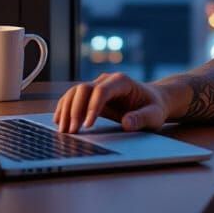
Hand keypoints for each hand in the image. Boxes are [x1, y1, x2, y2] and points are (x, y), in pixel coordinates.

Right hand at [53, 72, 169, 133]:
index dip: (92, 107)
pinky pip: (73, 98)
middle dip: (75, 109)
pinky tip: (59, 121)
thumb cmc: (154, 107)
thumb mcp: (154, 115)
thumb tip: (127, 123)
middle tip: (71, 131)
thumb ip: (142, 118)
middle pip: (83, 88)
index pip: (102, 90)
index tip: (87, 126)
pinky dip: (65, 108)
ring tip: (63, 130)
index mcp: (122, 81)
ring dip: (66, 110)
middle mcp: (107, 80)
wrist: (152, 100)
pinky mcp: (91, 96)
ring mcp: (97, 86)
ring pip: (75, 92)